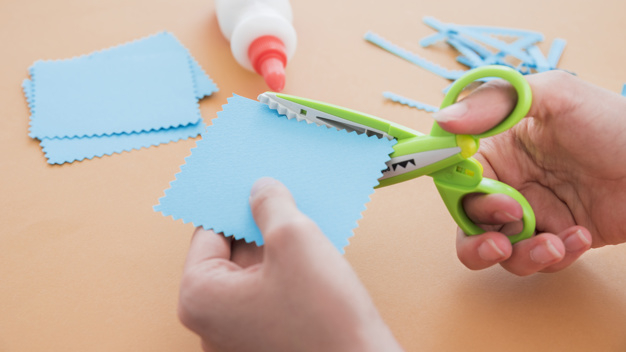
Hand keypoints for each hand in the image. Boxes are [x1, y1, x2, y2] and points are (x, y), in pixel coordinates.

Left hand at [178, 178, 402, 351]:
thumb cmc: (324, 320)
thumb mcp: (295, 238)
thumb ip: (271, 204)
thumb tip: (261, 189)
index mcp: (201, 298)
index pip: (208, 232)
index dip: (234, 203)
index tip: (252, 183)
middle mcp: (213, 322)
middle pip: (232, 253)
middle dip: (259, 224)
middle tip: (282, 196)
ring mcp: (240, 336)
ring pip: (255, 273)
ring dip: (278, 246)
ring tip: (304, 221)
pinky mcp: (268, 341)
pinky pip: (271, 294)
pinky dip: (288, 270)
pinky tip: (313, 251)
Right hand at [433, 70, 625, 275]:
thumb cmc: (615, 124)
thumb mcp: (557, 95)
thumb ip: (497, 102)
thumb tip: (443, 120)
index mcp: (498, 147)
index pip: (454, 172)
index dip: (454, 188)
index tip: (471, 193)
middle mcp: (509, 181)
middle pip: (467, 220)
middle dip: (480, 238)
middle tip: (502, 240)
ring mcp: (532, 212)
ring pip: (497, 249)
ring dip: (521, 255)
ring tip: (554, 244)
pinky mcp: (557, 237)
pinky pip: (537, 260)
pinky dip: (556, 256)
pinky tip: (581, 237)